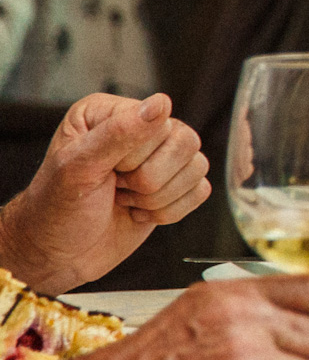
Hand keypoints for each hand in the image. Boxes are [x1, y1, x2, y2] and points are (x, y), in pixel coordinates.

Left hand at [0, 93, 209, 293]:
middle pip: (186, 144)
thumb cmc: (56, 210)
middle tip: (116, 188)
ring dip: (158, 199)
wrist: (58, 256)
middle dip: (149, 180)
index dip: (136, 157)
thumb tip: (161, 103)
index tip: (105, 173)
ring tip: (125, 200)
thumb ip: (118, 133)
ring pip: (198, 167)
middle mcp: (140, 129)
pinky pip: (201, 191)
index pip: (159, 124)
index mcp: (111, 112)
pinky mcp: (174, 186)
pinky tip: (139, 212)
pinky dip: (170, 212)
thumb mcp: (78, 168)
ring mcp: (160, 158)